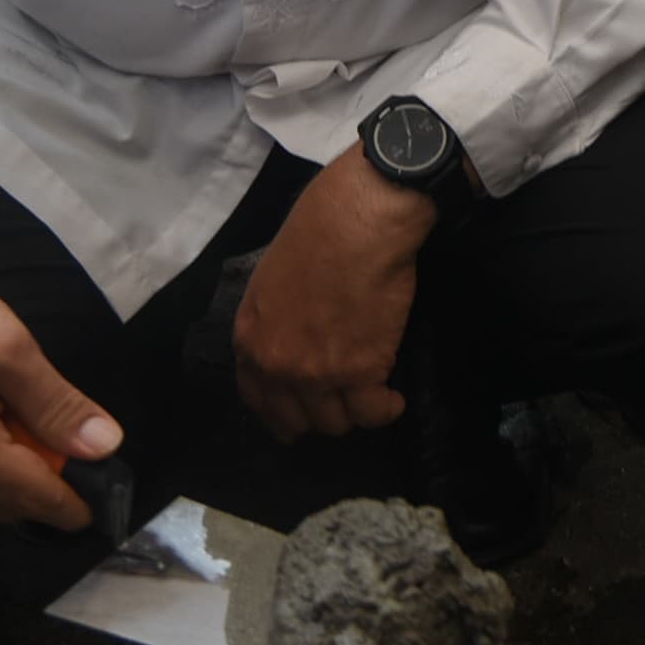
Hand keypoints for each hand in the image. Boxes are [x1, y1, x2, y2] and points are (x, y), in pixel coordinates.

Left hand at [233, 151, 438, 440]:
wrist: (358, 222)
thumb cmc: (317, 233)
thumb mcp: (271, 280)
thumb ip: (274, 322)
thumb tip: (292, 341)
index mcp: (250, 339)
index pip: (258, 400)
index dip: (280, 414)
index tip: (297, 418)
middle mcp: (277, 365)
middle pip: (297, 420)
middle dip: (321, 414)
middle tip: (343, 400)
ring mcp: (317, 373)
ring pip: (336, 422)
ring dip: (355, 411)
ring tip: (372, 394)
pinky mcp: (359, 373)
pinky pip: (372, 413)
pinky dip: (386, 409)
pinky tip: (393, 399)